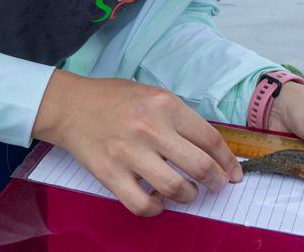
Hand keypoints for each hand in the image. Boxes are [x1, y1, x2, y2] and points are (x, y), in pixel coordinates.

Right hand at [32, 70, 243, 215]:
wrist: (71, 106)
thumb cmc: (114, 99)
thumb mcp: (153, 94)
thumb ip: (179, 118)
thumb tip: (210, 148)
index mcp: (165, 105)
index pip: (210, 139)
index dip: (228, 161)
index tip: (233, 173)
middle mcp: (150, 128)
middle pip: (200, 166)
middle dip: (217, 182)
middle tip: (218, 186)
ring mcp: (129, 153)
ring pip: (176, 189)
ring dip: (189, 196)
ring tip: (187, 192)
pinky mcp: (110, 174)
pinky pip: (143, 205)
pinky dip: (158, 208)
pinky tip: (158, 199)